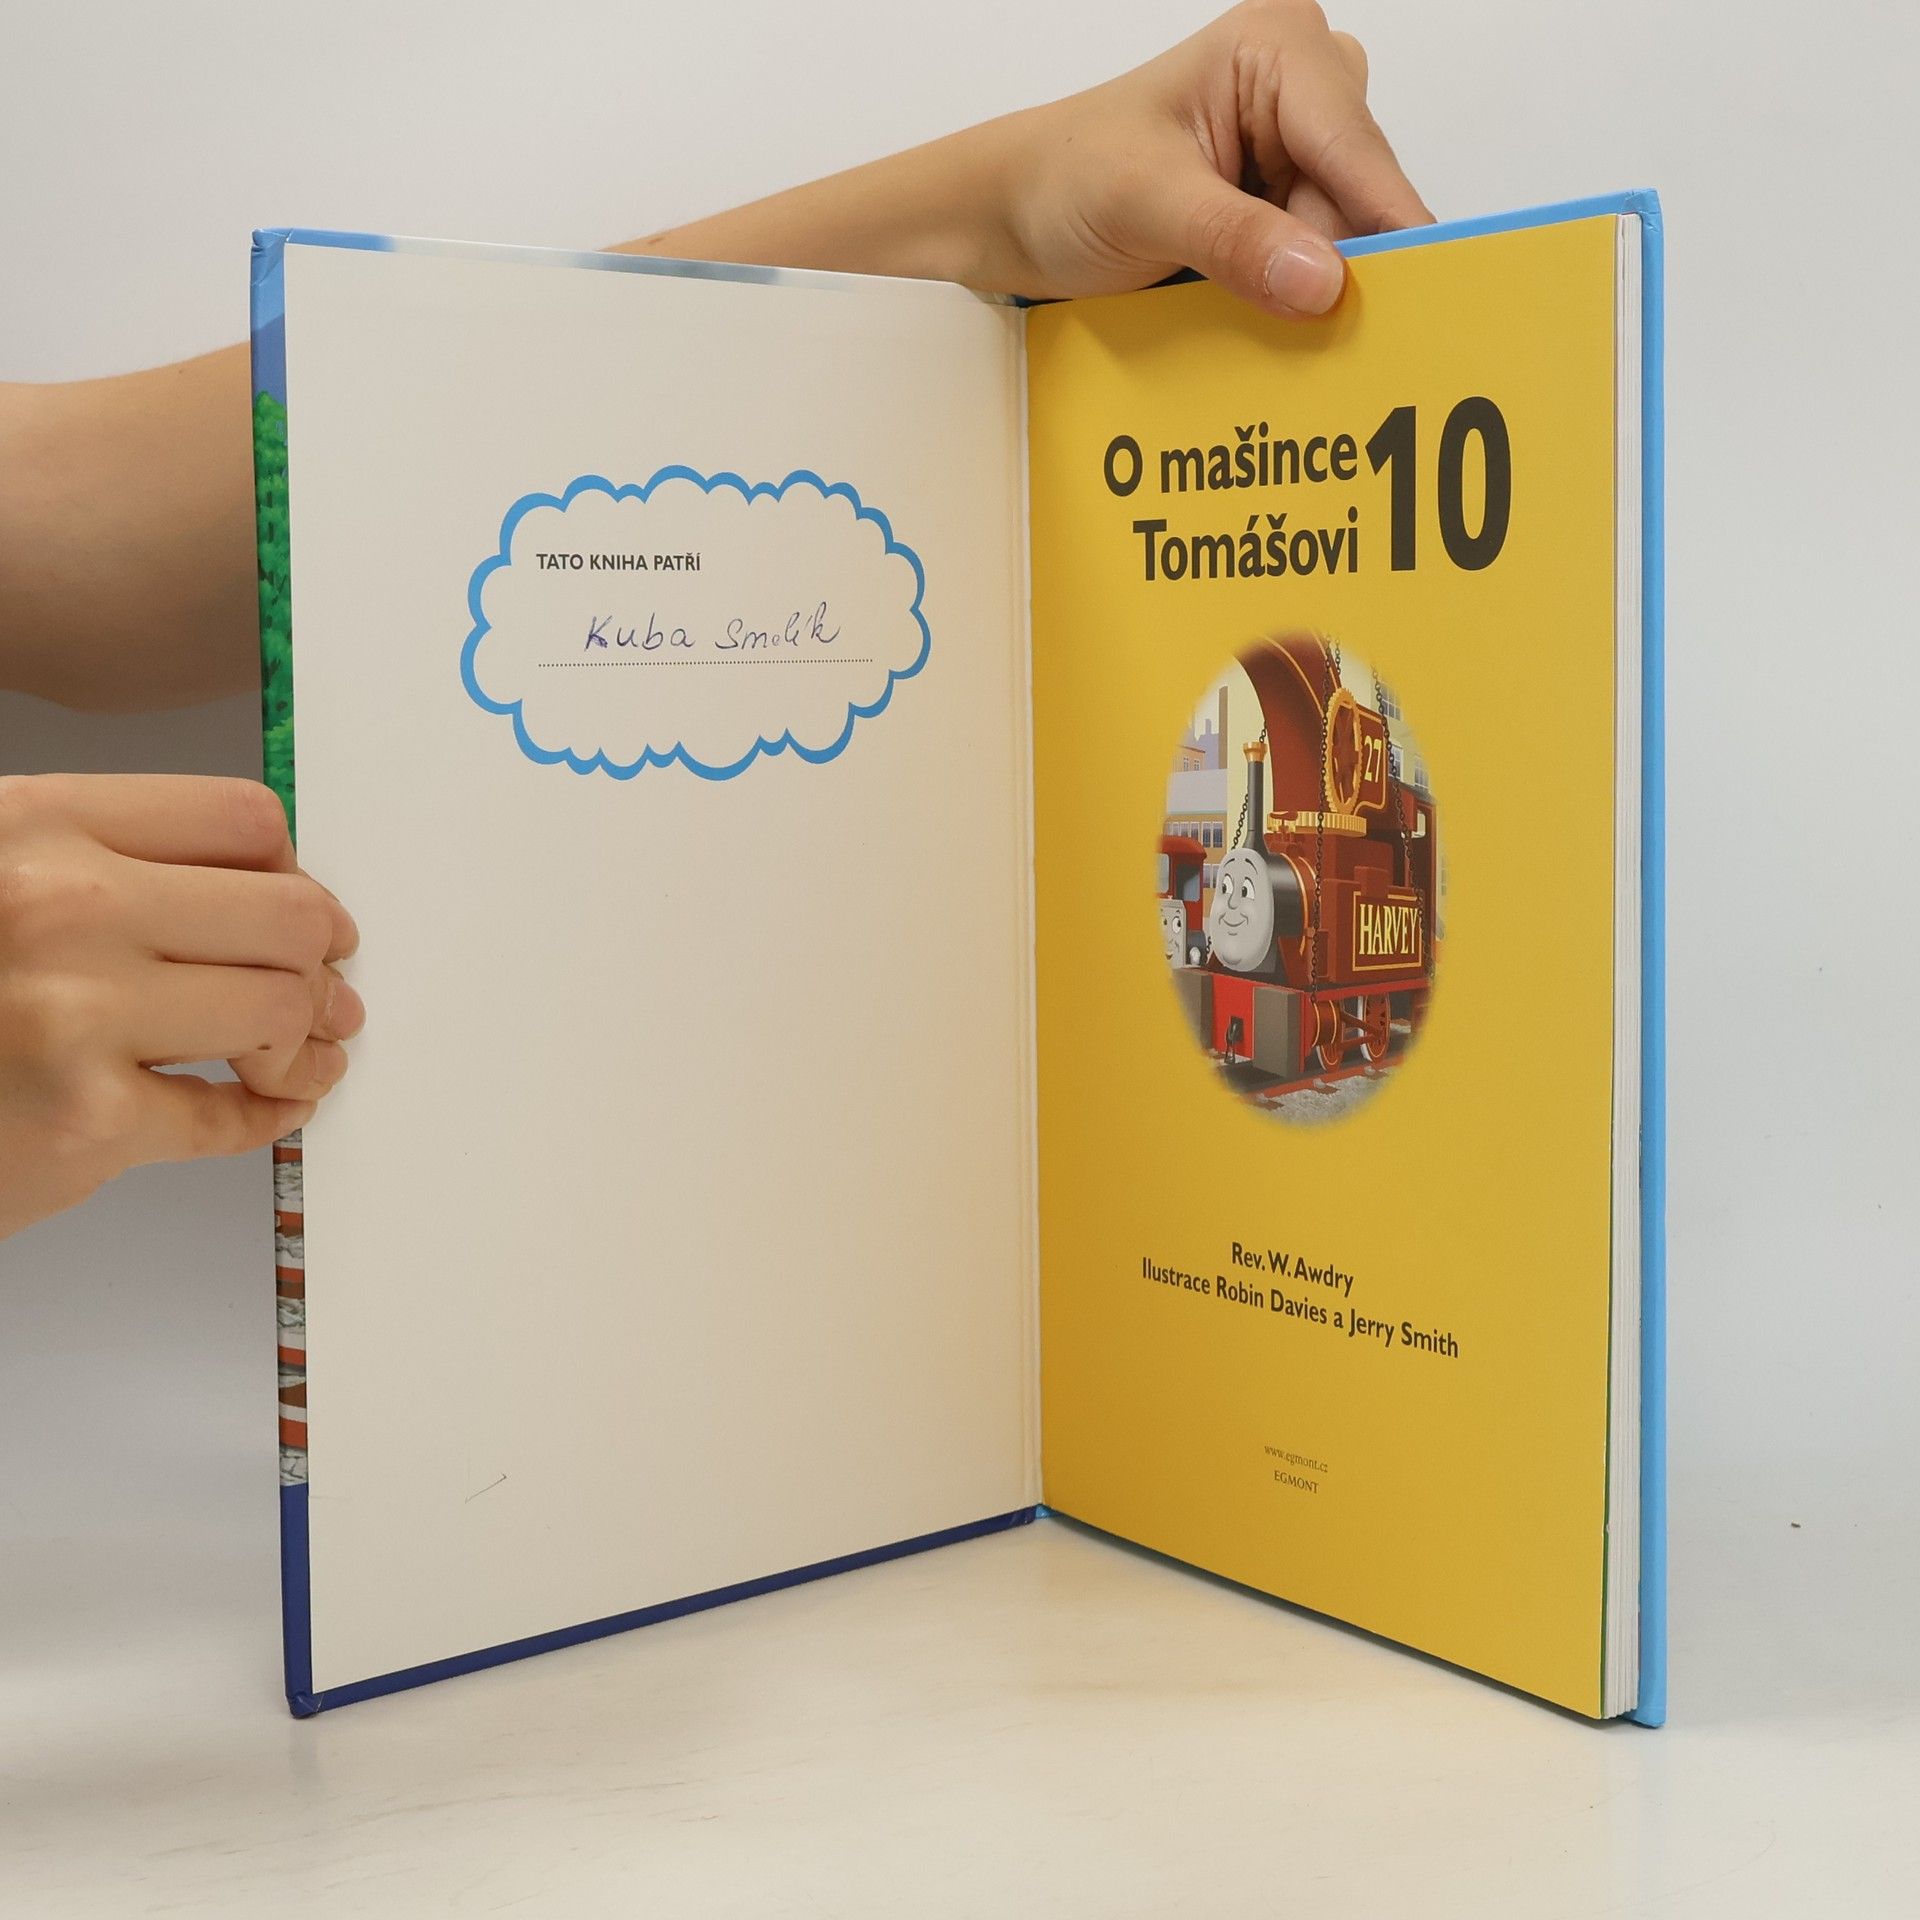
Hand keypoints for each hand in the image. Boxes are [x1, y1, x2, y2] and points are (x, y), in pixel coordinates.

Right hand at [0, 774, 360, 1239]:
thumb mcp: (2, 875)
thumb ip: (112, 866)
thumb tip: (273, 890)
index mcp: (38, 825)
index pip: (243, 821)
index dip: (293, 870)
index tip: (301, 906)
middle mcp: (63, 906)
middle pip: (288, 914)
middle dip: (320, 958)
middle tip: (328, 988)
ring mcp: (75, 1016)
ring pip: (280, 1011)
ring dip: (309, 1040)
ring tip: (307, 1053)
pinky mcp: (85, 1122)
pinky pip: (229, 1116)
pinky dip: (271, 1115)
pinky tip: (276, 1107)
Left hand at [996, 1, 1432, 315]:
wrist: (1013, 215)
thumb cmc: (1063, 180)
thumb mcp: (1145, 207)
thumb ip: (1234, 240)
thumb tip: (1321, 279)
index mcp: (1274, 50)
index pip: (1354, 143)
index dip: (1389, 222)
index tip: (1428, 289)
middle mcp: (1299, 87)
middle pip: (1360, 193)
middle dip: (1340, 263)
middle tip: (1328, 335)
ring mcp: (1292, 146)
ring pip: (1343, 232)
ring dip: (1313, 287)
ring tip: (1270, 325)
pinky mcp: (1278, 201)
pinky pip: (1315, 254)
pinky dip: (1295, 294)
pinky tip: (1273, 322)